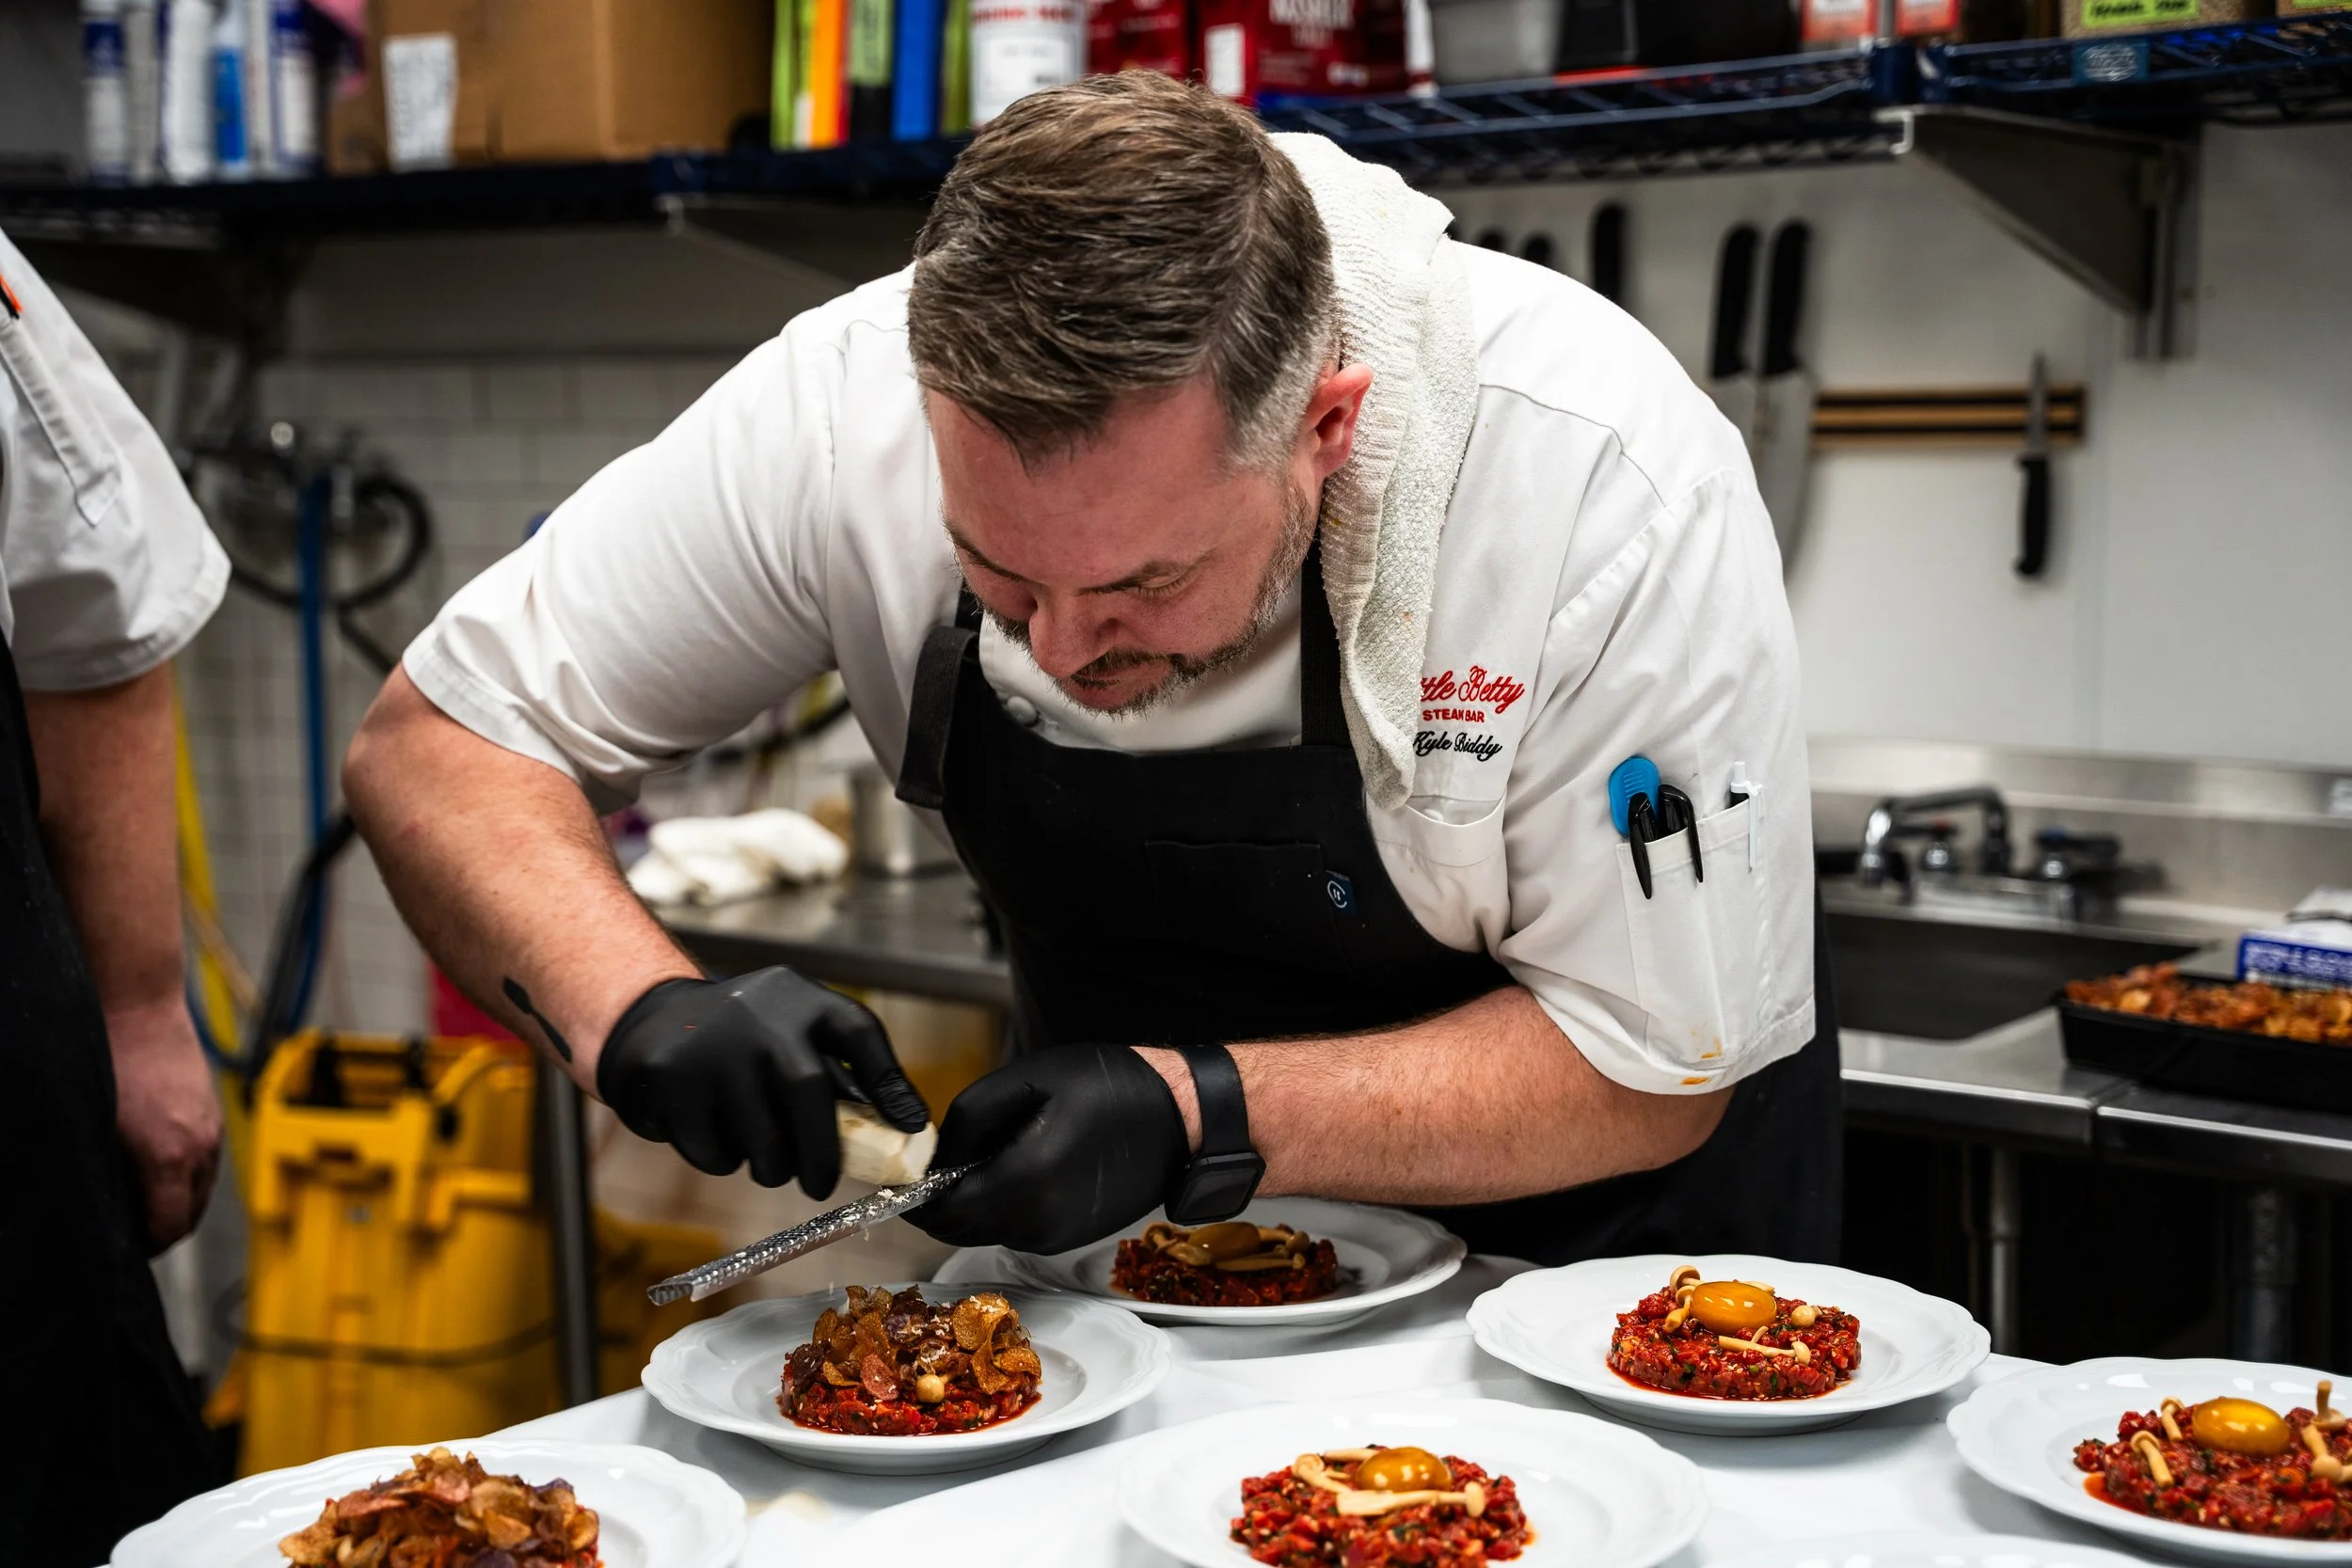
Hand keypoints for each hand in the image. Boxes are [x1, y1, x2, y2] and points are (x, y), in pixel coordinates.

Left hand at [108, 997, 223, 1252]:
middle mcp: (201, 1146)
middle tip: (128, 1234)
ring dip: (177, 1201)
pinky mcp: (211, 1109)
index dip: (145, 1248)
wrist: (137, 1004)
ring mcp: (211, 1126)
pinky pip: (206, 1159)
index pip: (168, 1229)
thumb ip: (105, 1176)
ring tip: (140, 1201)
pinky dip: (186, 1174)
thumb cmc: (107, 1060)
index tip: (123, 1252)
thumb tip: (100, 1209)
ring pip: (202, 1187)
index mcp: (171, 1158)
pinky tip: (154, 1164)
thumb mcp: (95, 1129)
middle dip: (163, 1230)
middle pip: (191, 1214)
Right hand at [597, 968, 927, 1196]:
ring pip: (761, 1136)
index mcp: (800, 999)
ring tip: (767, 1161)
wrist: (654, 1020)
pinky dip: (723, 1161)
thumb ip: (841, 1071)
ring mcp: (712, 1043)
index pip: (858, 1031)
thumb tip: (904, 1128)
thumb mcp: (793, 1031)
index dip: (891, 1081)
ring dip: (771, 1167)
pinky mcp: (669, 1076)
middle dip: (823, 1154)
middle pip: (809, 1091)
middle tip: (820, 1185)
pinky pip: (713, 1149)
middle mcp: (760, 1013)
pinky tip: (717, 1136)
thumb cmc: (746, 1039)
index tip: (911, 1126)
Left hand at [910, 1045, 1185, 1253]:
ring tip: (982, 1155)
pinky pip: (1014, 1229)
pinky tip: (1015, 1167)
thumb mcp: (1030, 1081)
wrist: (1182, 1119)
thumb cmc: (1113, 1089)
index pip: (942, 1211)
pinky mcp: (1068, 1238)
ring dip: (969, 1203)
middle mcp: (1037, 1224)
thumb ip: (969, 1119)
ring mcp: (1054, 1237)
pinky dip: (1000, 1206)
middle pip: (958, 1230)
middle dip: (938, 1202)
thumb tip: (935, 1158)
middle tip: (937, 1162)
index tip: (906, 1171)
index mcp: (1025, 1184)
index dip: (914, 1195)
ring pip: (984, 1231)